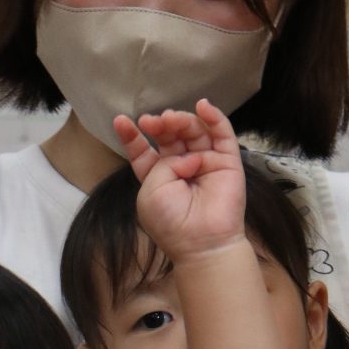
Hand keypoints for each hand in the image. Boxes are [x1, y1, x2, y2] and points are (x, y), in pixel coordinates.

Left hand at [113, 98, 245, 263]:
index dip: (134, 137)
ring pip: (194, 132)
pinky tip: (203, 106)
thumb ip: (160, 164)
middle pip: (171, 137)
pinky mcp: (228, 162)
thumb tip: (187, 157)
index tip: (121, 121)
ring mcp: (206, 164)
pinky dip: (214, 118)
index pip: (145, 152)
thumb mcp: (150, 190)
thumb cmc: (171, 222)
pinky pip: (222, 134)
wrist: (202, 242)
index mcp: (158, 178)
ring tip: (170, 118)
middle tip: (151, 122)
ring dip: (181, 120)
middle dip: (160, 126)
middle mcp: (182, 169)